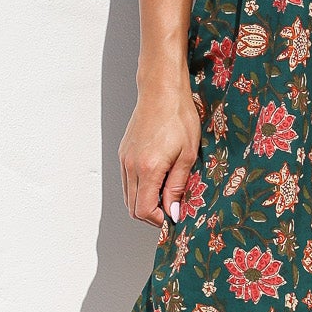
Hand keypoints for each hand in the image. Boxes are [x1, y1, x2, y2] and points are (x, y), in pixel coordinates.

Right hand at [120, 80, 200, 227]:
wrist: (162, 91)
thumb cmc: (178, 117)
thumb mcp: (187, 155)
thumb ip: (178, 186)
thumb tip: (173, 211)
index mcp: (148, 168)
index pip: (144, 210)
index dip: (159, 220)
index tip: (174, 217)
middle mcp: (131, 166)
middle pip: (132, 207)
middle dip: (151, 215)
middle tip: (171, 209)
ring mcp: (124, 159)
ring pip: (128, 196)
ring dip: (145, 202)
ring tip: (166, 193)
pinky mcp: (123, 153)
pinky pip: (127, 181)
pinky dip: (140, 188)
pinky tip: (157, 179)